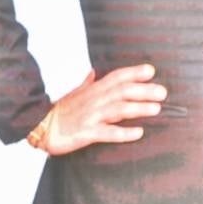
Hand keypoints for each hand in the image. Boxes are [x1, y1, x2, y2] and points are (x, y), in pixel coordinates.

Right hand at [39, 64, 167, 155]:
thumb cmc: (59, 112)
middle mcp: (93, 101)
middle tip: (162, 92)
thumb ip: (87, 83)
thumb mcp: (73, 93)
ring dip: (138, 108)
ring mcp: (90, 116)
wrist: (40, 127)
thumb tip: (94, 72)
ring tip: (156, 109)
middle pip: (121, 92)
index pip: (115, 77)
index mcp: (92, 90)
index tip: (151, 70)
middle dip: (143, 90)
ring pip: (117, 110)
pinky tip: (138, 132)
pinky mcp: (87, 133)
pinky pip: (107, 133)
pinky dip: (124, 132)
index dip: (133, 73)